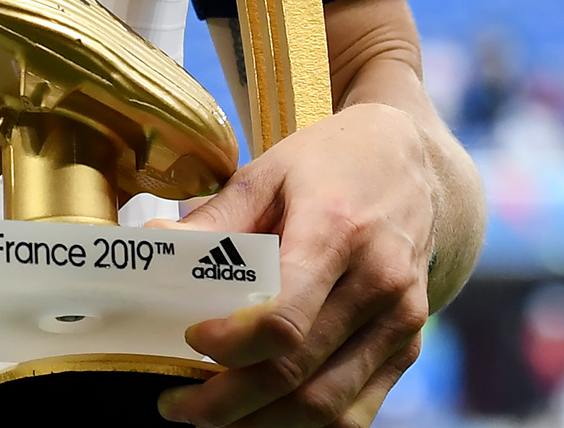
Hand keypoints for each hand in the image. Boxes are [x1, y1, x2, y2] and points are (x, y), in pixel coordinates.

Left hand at [163, 102, 439, 427]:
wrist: (412, 161)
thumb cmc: (331, 162)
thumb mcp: (268, 172)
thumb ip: (214, 219)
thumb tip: (151, 245)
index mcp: (337, 231)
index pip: (283, 318)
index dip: (230, 344)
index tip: (190, 340)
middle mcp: (378, 282)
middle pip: (298, 372)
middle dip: (228, 402)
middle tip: (178, 405)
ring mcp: (401, 319)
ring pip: (327, 405)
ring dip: (263, 423)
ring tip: (213, 415)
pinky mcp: (408, 344)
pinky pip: (357, 409)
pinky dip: (307, 422)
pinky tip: (265, 412)